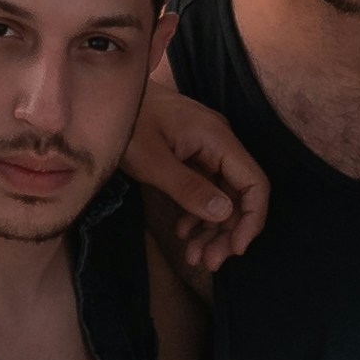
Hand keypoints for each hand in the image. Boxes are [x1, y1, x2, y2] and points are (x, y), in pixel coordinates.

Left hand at [123, 79, 268, 276]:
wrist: (105, 97)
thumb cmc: (126, 123)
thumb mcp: (152, 161)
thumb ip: (188, 187)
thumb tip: (224, 213)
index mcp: (217, 138)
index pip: (254, 183)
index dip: (251, 219)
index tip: (235, 249)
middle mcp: (219, 143)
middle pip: (239, 195)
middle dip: (227, 232)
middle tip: (209, 262)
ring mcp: (206, 149)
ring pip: (222, 196)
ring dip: (211, 229)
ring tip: (195, 257)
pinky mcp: (192, 156)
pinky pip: (205, 189)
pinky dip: (197, 215)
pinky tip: (184, 233)